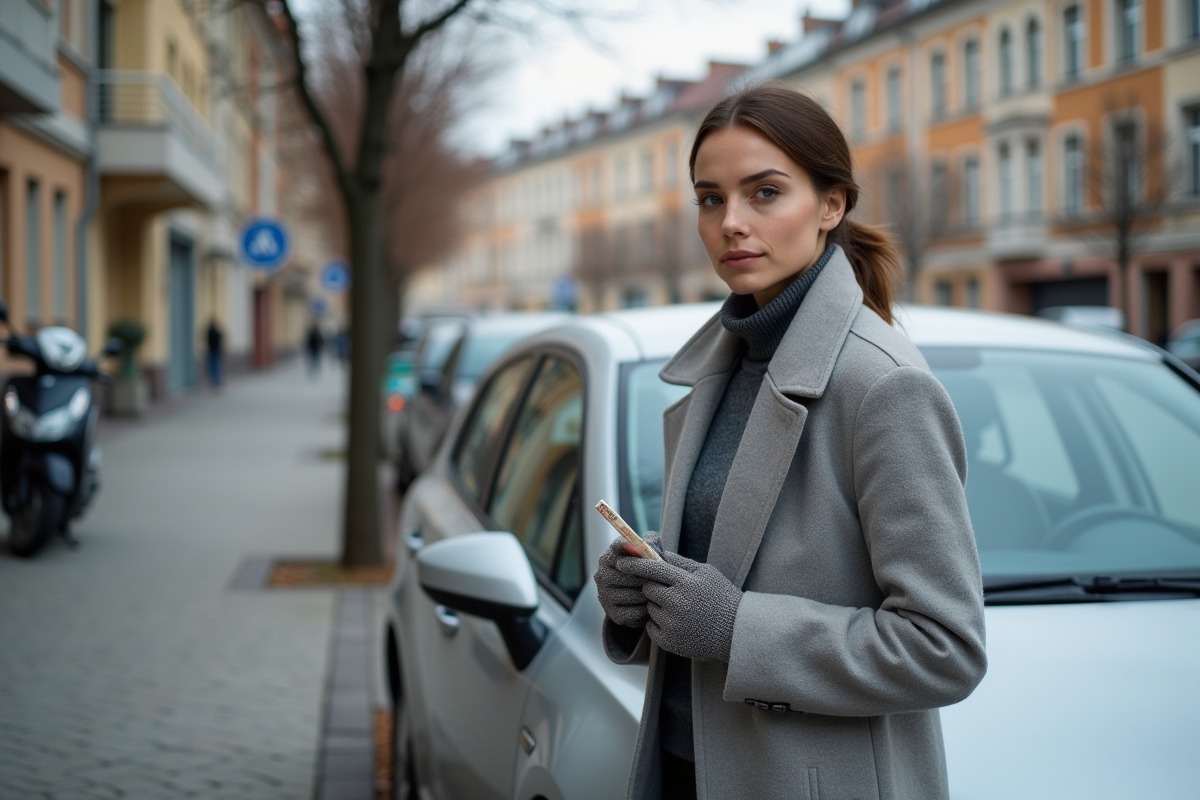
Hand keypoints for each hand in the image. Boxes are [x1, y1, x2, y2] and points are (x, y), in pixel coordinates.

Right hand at [594, 531, 661, 627]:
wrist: (638, 598)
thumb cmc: (645, 570)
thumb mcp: (650, 553)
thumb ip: (652, 543)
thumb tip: (647, 545)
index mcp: (609, 557)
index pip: (618, 546)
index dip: (633, 547)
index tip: (645, 550)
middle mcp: (602, 575)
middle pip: (630, 573)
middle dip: (648, 576)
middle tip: (659, 579)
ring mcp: (605, 595)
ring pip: (634, 594)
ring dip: (649, 594)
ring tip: (657, 593)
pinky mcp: (612, 613)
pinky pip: (635, 612)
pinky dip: (646, 610)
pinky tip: (650, 606)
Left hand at [618, 551, 741, 662]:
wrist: (736, 632)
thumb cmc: (721, 597)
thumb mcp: (705, 572)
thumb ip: (678, 562)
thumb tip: (652, 550)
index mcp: (687, 583)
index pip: (652, 568)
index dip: (634, 564)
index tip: (621, 562)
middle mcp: (678, 603)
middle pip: (647, 589)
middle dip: (654, 587)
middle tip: (670, 591)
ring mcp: (673, 624)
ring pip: (649, 608)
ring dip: (658, 606)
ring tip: (682, 609)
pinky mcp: (669, 642)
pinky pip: (651, 627)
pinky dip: (659, 624)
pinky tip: (679, 623)